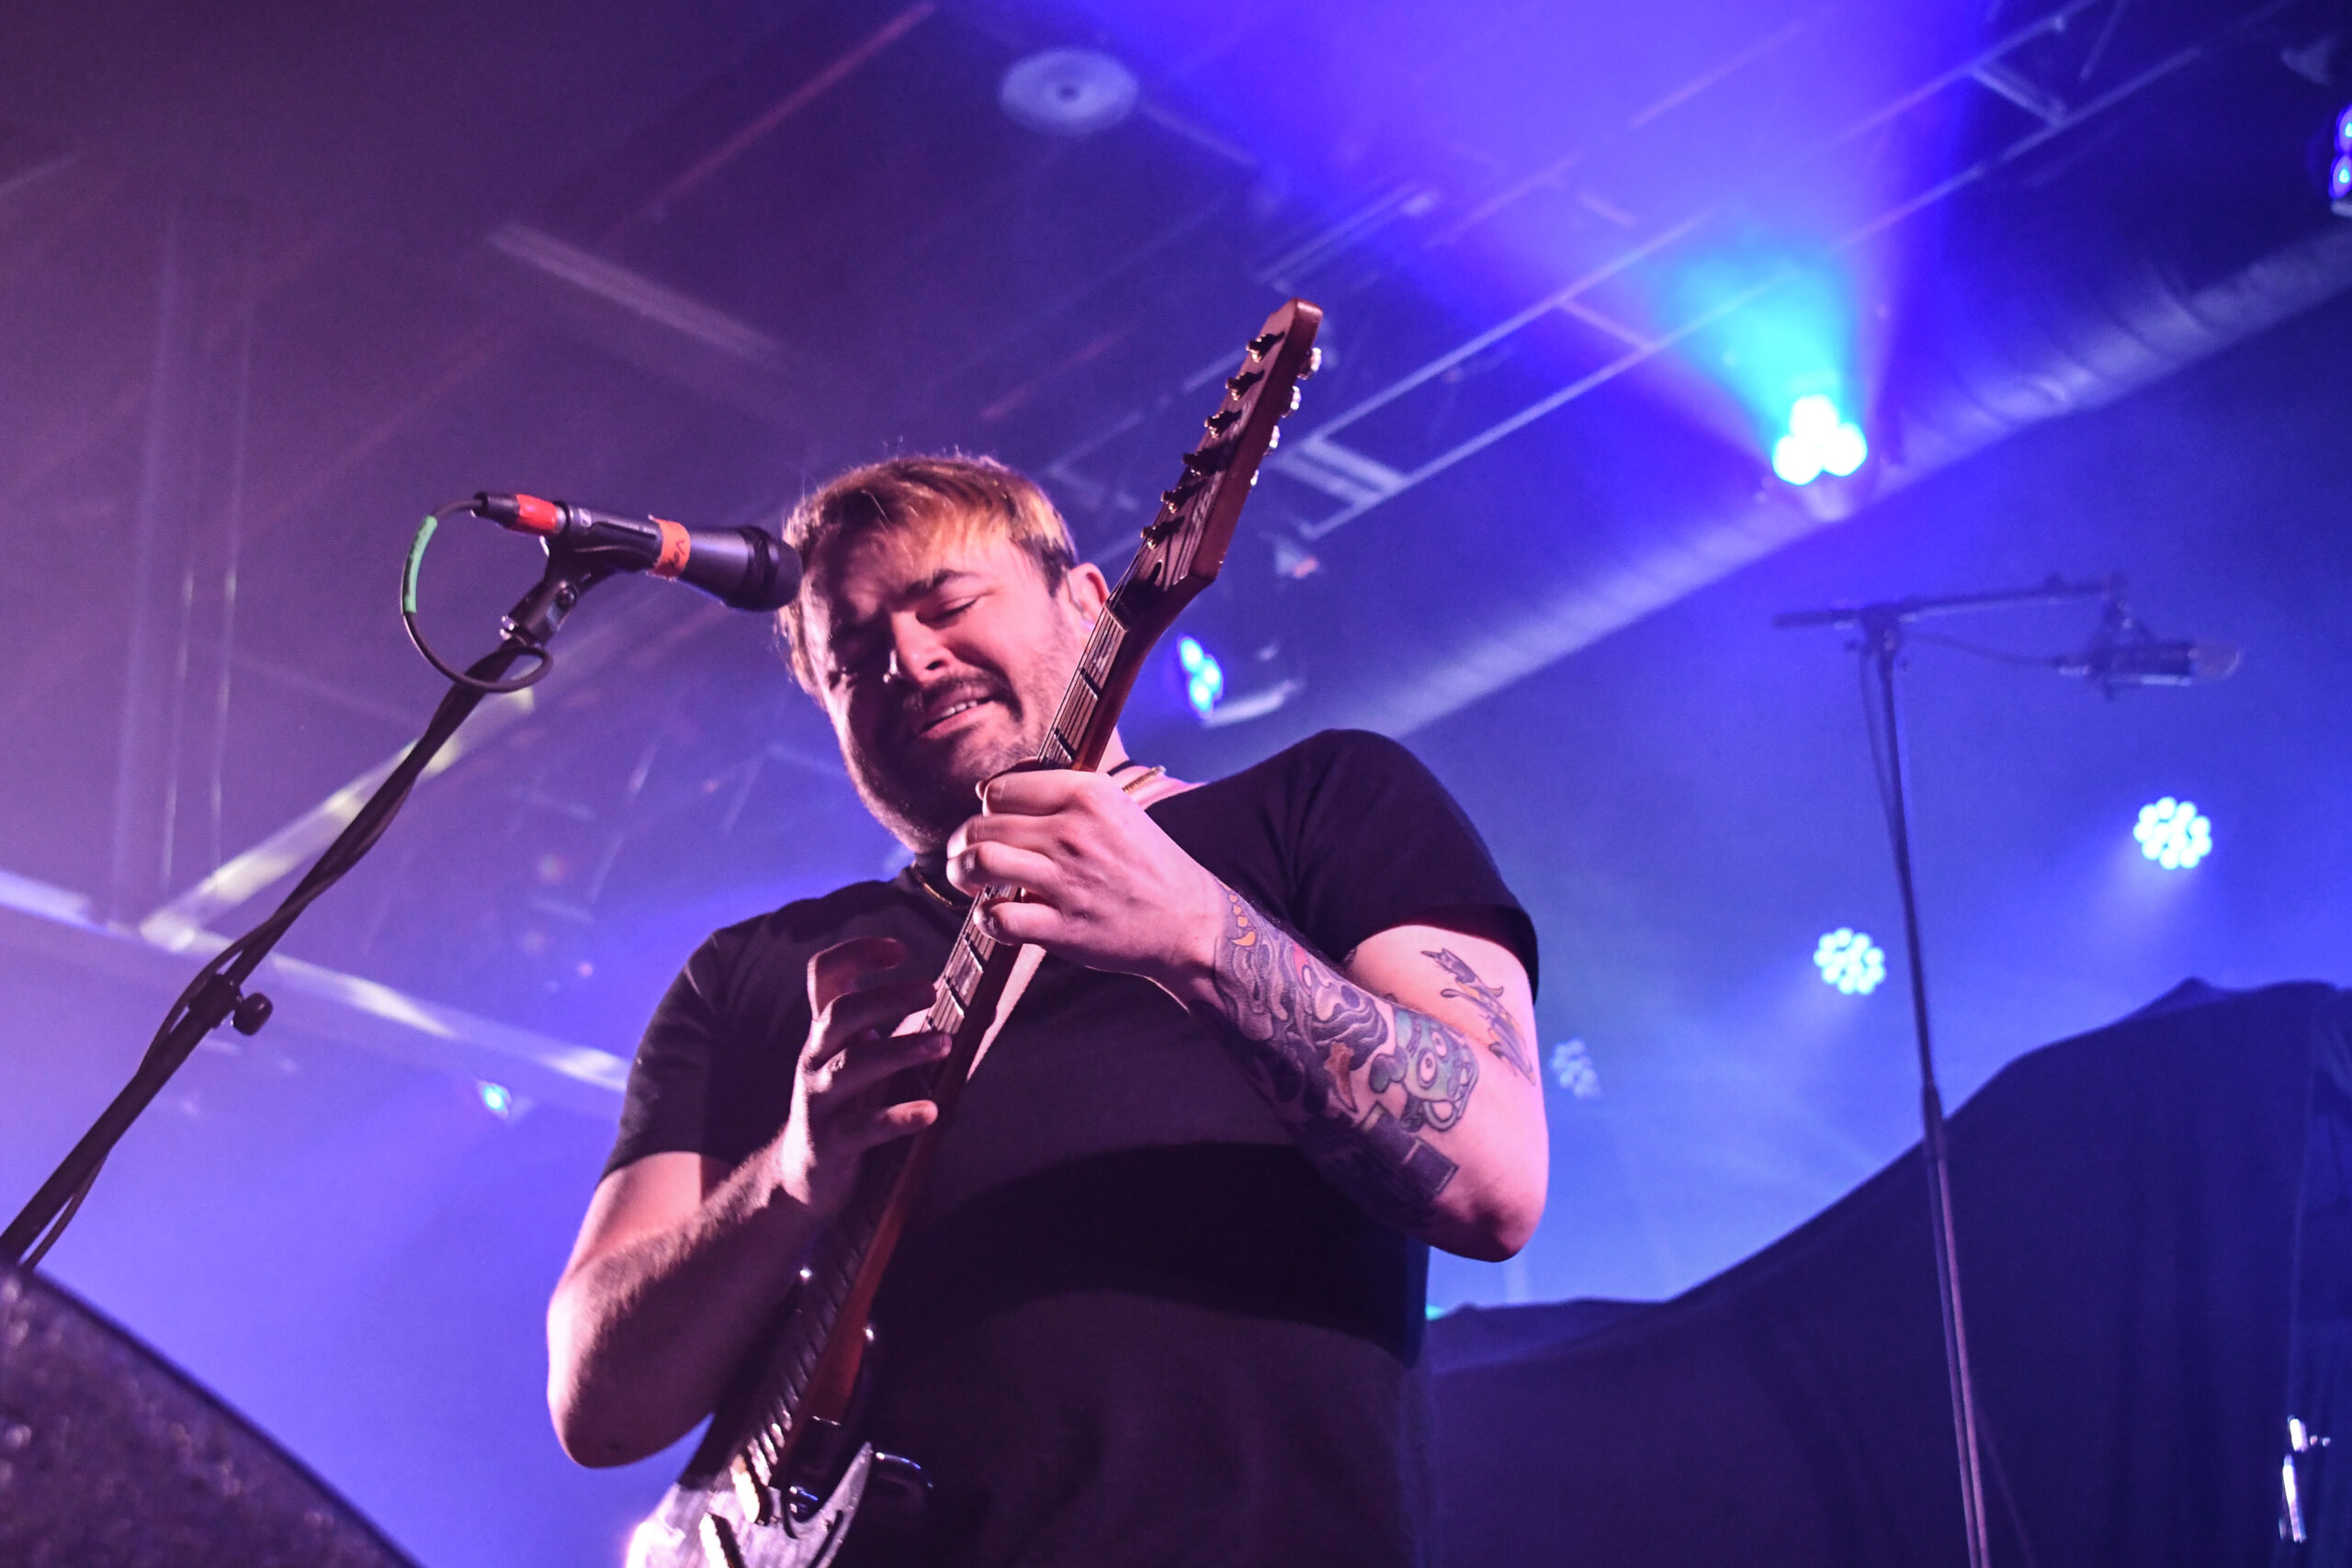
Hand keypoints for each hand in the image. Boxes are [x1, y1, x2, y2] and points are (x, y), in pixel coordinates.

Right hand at [771, 936, 949, 1222]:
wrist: (802, 1176)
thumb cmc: (847, 1105)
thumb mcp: (863, 1058)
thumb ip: (900, 1028)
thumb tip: (971, 999)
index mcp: (826, 1032)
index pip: (824, 975)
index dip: (856, 954)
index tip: (899, 950)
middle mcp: (816, 1058)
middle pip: (840, 1014)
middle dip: (885, 997)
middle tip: (931, 991)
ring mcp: (819, 1100)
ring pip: (853, 1067)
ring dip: (901, 1051)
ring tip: (944, 1044)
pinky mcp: (830, 1143)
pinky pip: (864, 1127)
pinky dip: (898, 1118)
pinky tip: (930, 1112)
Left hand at [943, 769, 1222, 989]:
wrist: (1188, 921)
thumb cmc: (1147, 864)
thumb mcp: (1115, 808)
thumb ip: (1059, 793)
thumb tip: (987, 789)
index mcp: (1087, 794)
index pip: (999, 789)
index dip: (987, 808)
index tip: (993, 824)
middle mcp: (1073, 832)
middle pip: (981, 824)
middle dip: (962, 842)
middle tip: (965, 856)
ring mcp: (1066, 880)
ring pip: (980, 862)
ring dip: (961, 873)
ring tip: (966, 881)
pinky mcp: (1062, 927)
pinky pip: (997, 919)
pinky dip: (986, 920)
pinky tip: (996, 919)